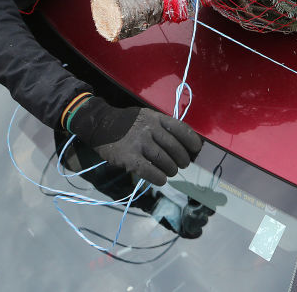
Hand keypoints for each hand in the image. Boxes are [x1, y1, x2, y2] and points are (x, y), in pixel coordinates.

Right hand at [67, 97, 202, 184]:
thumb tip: (181, 144)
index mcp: (155, 118)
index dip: (191, 141)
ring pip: (164, 161)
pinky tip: (161, 180)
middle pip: (174, 148)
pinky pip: (149, 171)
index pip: (180, 129)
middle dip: (182, 159)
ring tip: (171, 172)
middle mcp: (149, 129)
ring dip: (171, 170)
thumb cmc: (126, 123)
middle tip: (182, 165)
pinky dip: (158, 178)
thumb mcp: (145, 116)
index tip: (196, 149)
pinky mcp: (129, 158)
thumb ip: (161, 126)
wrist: (99, 124)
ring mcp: (139, 143)